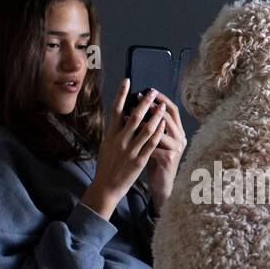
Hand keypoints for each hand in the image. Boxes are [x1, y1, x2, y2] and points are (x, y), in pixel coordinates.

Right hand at [82, 78, 165, 219]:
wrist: (106, 187)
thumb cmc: (106, 165)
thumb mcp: (106, 145)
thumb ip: (113, 131)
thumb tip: (120, 116)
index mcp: (110, 135)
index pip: (116, 110)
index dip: (121, 94)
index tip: (127, 81)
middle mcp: (119, 140)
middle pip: (134, 116)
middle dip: (145, 102)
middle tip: (152, 91)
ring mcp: (130, 150)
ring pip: (146, 129)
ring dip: (156, 115)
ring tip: (162, 105)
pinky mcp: (139, 160)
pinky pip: (152, 144)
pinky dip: (158, 132)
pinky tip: (164, 124)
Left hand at [141, 90, 185, 214]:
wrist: (162, 185)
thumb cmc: (156, 161)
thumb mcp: (156, 141)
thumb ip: (152, 128)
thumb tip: (139, 108)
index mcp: (178, 132)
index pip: (173, 110)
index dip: (161, 99)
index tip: (148, 90)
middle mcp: (181, 138)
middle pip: (168, 116)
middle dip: (152, 105)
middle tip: (139, 97)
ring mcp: (176, 149)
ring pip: (161, 130)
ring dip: (144, 121)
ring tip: (130, 115)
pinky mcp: (169, 160)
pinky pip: (153, 146)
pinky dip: (140, 140)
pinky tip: (129, 135)